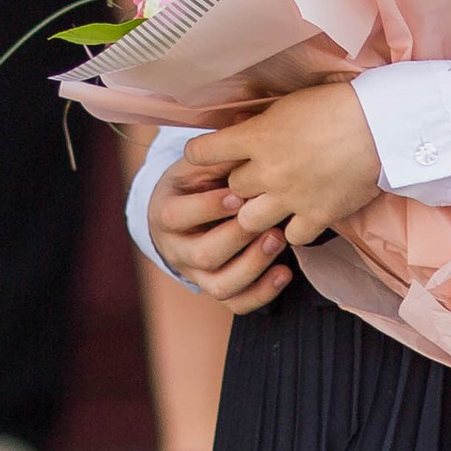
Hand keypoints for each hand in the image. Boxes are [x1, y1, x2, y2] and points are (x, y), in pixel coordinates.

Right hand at [149, 152, 293, 311]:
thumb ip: (218, 160)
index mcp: (165, 214)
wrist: (185, 210)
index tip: (238, 194)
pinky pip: (237, 303)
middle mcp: (177, 250)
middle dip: (238, 238)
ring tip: (278, 241)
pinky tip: (284, 273)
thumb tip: (245, 148)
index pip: (177, 216)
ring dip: (253, 266)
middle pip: (204, 254)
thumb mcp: (199, 167)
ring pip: (220, 285)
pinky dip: (262, 293)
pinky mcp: (217, 287)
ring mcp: (197, 274)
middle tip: (266, 219)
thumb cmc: (197, 183)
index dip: (208, 208)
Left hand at [185, 83, 381, 247]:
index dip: (199, 155)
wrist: (381, 126)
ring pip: (250, 221)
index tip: (203, 155)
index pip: (203, 152)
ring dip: (258, 213)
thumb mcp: (290, 103)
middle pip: (231, 189)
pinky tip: (303, 217)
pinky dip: (295, 230)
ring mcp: (291, 197)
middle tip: (256, 178)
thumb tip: (238, 129)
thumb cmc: (339, 104)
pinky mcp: (317, 216)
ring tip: (273, 204)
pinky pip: (292, 237)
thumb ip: (261, 122)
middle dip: (240, 185)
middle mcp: (267, 170)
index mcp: (257, 136)